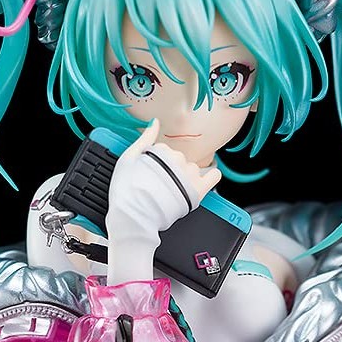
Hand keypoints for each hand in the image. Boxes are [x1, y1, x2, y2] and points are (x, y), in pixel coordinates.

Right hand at [104, 119, 221, 284]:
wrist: (133, 218)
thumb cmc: (127, 192)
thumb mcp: (127, 158)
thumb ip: (144, 139)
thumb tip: (154, 123)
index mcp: (162, 150)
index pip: (165, 150)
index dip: (158, 163)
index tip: (152, 174)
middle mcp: (179, 160)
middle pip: (179, 160)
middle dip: (172, 170)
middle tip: (160, 185)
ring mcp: (189, 175)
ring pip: (193, 168)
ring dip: (186, 176)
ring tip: (174, 191)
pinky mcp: (198, 191)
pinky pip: (214, 176)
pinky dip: (209, 178)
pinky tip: (201, 183)